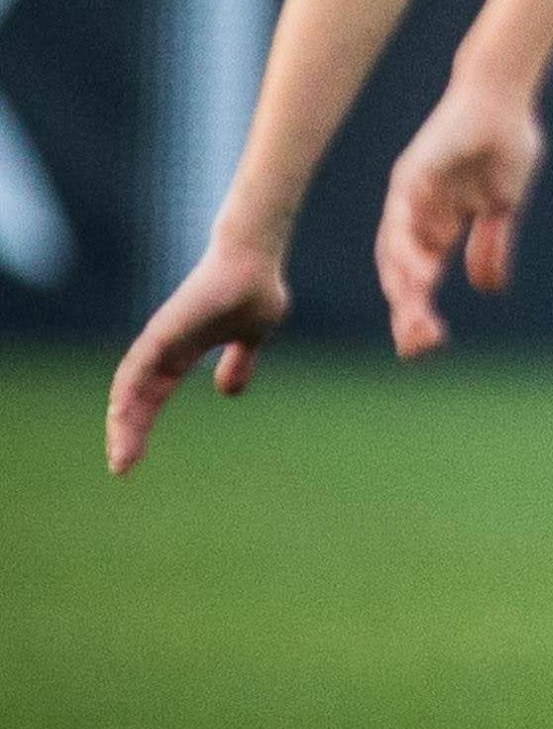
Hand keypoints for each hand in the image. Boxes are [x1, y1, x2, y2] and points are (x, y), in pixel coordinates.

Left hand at [106, 238, 292, 473]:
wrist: (254, 260)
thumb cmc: (254, 290)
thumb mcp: (251, 339)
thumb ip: (238, 363)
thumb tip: (227, 392)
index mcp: (181, 354)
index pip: (151, 396)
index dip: (141, 426)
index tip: (132, 461)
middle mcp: (164, 349)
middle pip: (135, 398)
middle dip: (127, 433)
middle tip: (121, 468)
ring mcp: (162, 339)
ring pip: (131, 387)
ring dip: (124, 421)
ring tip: (120, 453)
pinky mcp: (164, 330)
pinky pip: (139, 365)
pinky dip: (127, 392)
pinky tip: (120, 414)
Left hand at [376, 71, 544, 357]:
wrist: (505, 96)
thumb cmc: (504, 143)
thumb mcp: (502, 206)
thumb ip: (491, 244)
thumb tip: (487, 288)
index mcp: (436, 222)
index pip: (417, 275)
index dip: (416, 310)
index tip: (424, 345)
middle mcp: (414, 212)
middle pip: (400, 271)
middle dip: (408, 310)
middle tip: (417, 348)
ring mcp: (411, 193)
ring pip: (396, 249)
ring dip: (405, 287)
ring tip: (415, 321)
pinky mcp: (414, 173)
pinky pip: (404, 218)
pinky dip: (410, 249)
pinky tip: (423, 276)